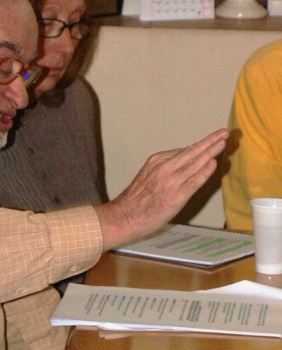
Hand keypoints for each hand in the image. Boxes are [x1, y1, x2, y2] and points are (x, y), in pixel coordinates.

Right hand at [95, 129, 227, 249]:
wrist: (125, 217)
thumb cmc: (136, 199)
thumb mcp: (147, 175)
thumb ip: (165, 168)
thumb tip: (184, 163)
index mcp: (157, 161)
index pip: (184, 151)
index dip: (201, 144)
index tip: (213, 138)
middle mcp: (164, 168)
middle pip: (191, 152)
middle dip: (209, 142)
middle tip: (224, 133)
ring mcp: (170, 182)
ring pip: (194, 164)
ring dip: (211, 152)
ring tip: (223, 143)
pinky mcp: (175, 197)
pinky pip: (193, 181)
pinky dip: (204, 172)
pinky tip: (214, 163)